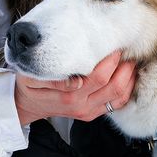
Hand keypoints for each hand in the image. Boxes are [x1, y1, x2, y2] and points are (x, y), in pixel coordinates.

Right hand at [13, 50, 136, 124]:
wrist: (26, 105)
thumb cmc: (30, 85)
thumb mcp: (32, 78)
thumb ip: (52, 79)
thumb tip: (75, 81)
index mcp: (69, 96)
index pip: (99, 77)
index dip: (111, 60)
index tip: (114, 43)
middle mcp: (81, 106)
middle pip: (114, 86)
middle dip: (124, 66)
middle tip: (126, 48)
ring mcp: (89, 111)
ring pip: (119, 97)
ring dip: (129, 78)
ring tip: (130, 59)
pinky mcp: (93, 113)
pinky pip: (117, 104)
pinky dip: (127, 89)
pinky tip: (128, 75)